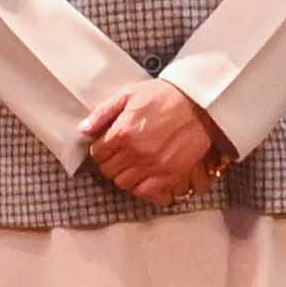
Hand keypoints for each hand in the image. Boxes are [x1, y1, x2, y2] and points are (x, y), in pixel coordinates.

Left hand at [84, 81, 228, 206]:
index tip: (109, 145)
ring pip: (125, 183)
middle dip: (111, 163)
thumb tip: (83, 130)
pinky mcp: (171, 174)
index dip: (101, 149)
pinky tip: (146, 177)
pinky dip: (143, 188)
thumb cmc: (165, 95)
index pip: (97, 153)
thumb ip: (103, 112)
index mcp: (122, 132)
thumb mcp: (129, 94)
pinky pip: (147, 192)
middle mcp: (136, 152)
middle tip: (121, 154)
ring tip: (134, 164)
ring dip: (126, 175)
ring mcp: (154, 165)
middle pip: (109, 171)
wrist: (201, 102)